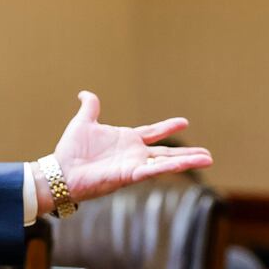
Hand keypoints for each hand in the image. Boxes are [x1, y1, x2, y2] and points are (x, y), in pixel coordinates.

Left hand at [45, 91, 212, 210]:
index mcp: (126, 140)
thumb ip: (90, 108)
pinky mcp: (129, 175)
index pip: (153, 133)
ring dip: (187, 161)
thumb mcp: (83, 122)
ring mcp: (134, 165)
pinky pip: (153, 170)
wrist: (60, 171)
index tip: (184, 122)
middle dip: (187, 154)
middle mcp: (134, 154)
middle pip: (167, 153)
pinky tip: (186, 164)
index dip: (167, 128)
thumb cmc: (71, 150)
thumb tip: (85, 93)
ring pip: (166, 163)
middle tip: (208, 154)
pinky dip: (170, 167)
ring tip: (208, 159)